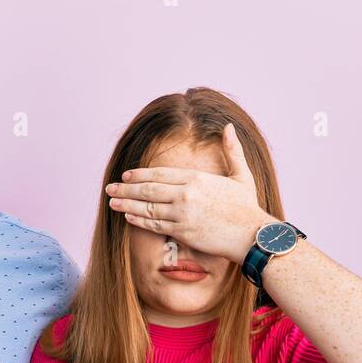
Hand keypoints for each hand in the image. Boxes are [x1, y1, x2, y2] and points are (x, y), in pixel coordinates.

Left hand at [105, 122, 273, 262]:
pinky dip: (139, 221)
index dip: (140, 175)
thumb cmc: (247, 207)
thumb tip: (229, 127)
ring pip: (147, 208)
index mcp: (197, 178)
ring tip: (112, 202)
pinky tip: (128, 217)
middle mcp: (186, 194)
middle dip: (126, 189)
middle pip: (148, 190)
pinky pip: (154, 225)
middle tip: (109, 188)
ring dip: (127, 204)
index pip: (160, 174)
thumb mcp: (241, 175)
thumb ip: (232, 151)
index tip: (126, 176)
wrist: (252, 234)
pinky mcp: (182, 232)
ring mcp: (182, 214)